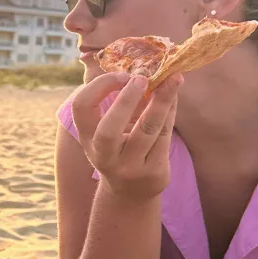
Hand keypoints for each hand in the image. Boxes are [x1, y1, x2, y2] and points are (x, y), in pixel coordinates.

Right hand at [70, 71, 181, 201]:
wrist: (131, 192)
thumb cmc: (120, 148)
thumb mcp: (111, 128)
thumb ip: (122, 101)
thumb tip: (145, 66)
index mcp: (87, 138)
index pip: (82, 108)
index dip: (99, 86)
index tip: (122, 75)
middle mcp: (103, 156)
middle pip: (109, 130)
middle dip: (126, 101)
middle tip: (143, 77)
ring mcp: (128, 168)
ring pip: (147, 131)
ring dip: (162, 101)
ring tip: (175, 79)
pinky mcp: (153, 174)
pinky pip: (165, 137)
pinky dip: (170, 112)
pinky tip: (174, 97)